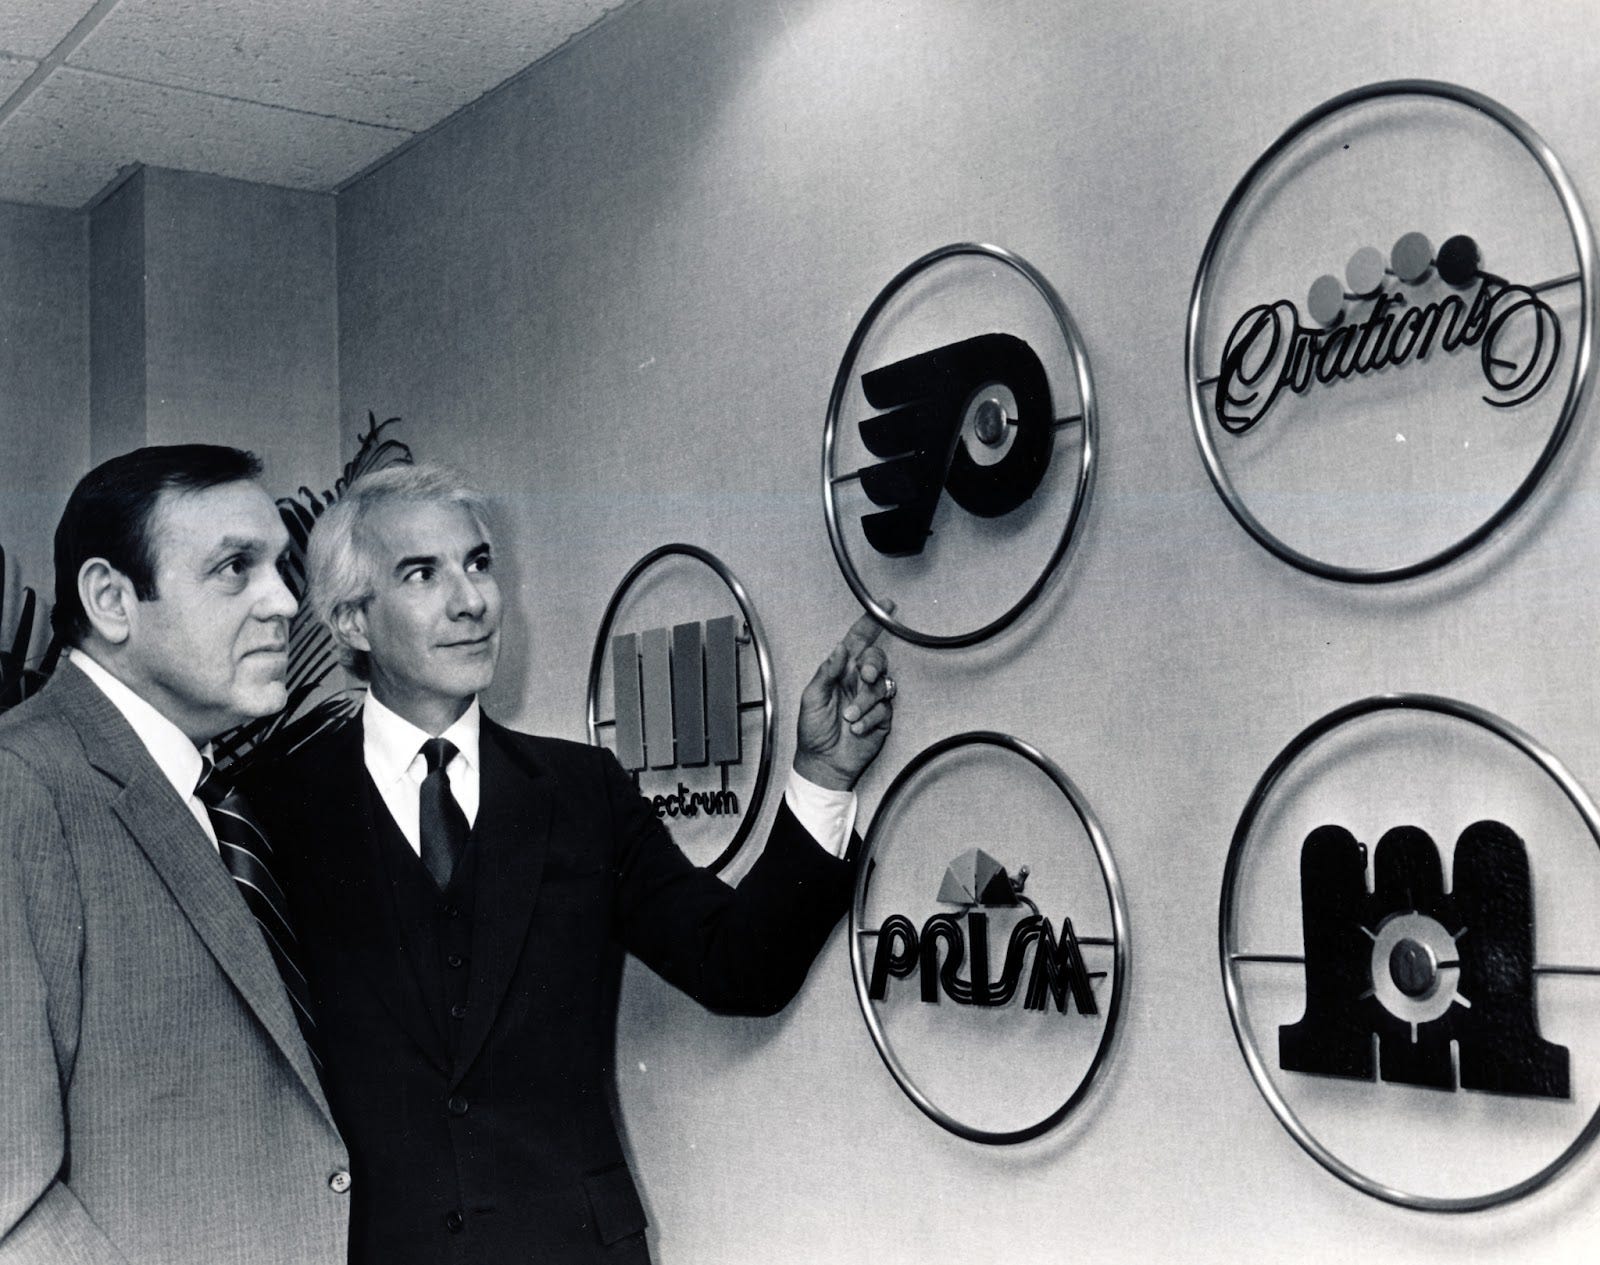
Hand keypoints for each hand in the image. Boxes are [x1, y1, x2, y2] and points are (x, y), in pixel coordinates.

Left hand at [792, 609, 895, 791]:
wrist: (823, 762)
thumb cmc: (813, 730)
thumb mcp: (811, 697)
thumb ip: (827, 671)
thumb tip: (841, 649)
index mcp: (840, 672)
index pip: (858, 641)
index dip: (870, 624)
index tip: (885, 607)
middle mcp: (858, 682)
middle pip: (877, 659)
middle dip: (874, 665)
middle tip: (865, 677)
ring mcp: (871, 699)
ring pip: (882, 685)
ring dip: (865, 702)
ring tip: (849, 717)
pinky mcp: (881, 717)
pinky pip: (884, 710)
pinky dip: (870, 719)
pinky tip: (856, 728)